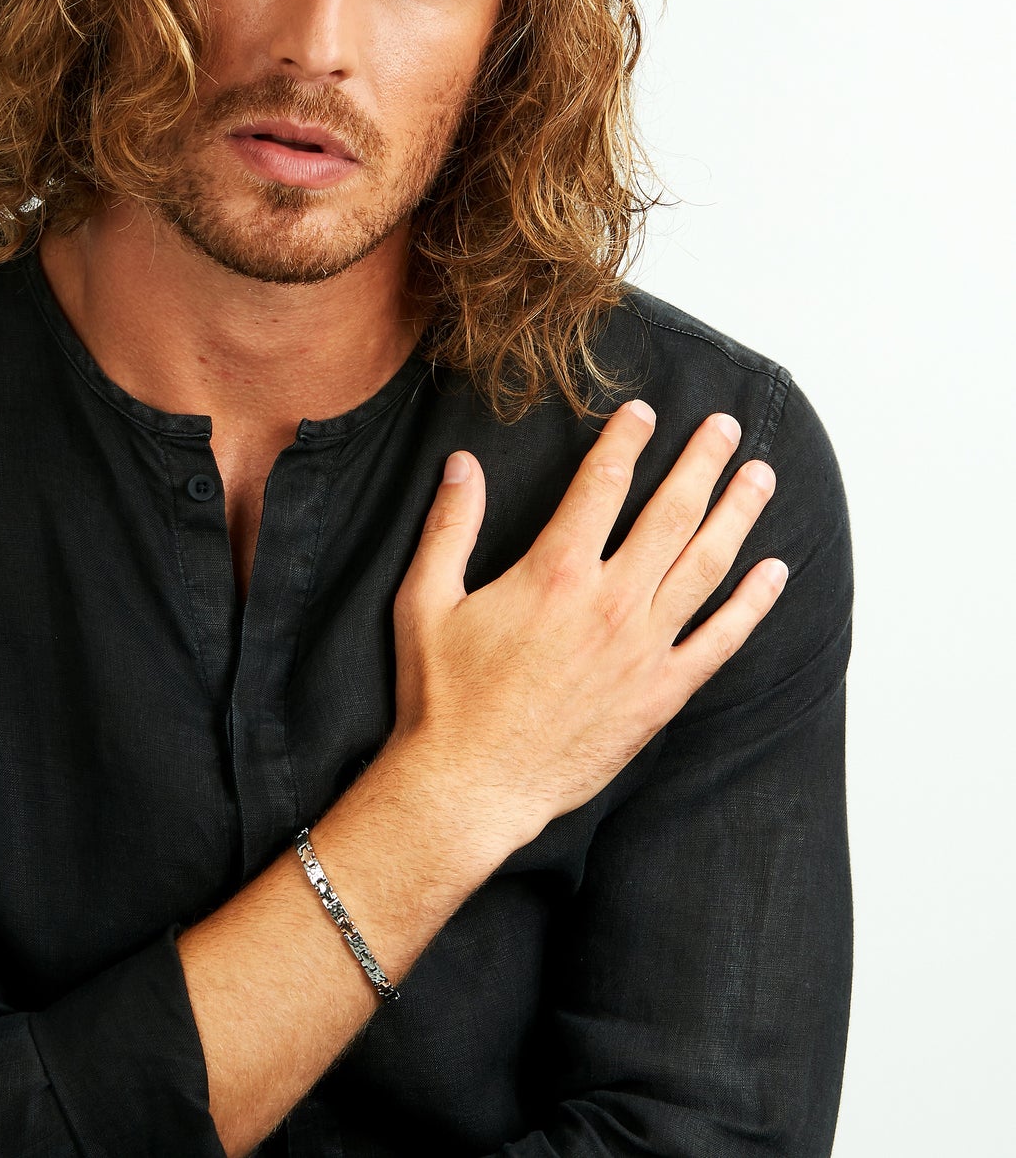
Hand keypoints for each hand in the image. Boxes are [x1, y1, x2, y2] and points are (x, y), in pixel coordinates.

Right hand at [388, 400, 786, 863]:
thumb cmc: (444, 697)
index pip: (602, 485)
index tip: (644, 413)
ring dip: (738, 515)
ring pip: (706, 566)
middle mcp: (610, 603)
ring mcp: (643, 650)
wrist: (471, 787)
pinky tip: (774, 573)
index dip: (626, 441)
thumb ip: (449, 527)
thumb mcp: (425, 600)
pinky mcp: (660, 694)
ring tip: (761, 477)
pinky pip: (721, 641)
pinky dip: (752, 605)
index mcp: (554, 573)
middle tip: (725, 428)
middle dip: (701, 462)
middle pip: (670, 513)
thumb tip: (462, 464)